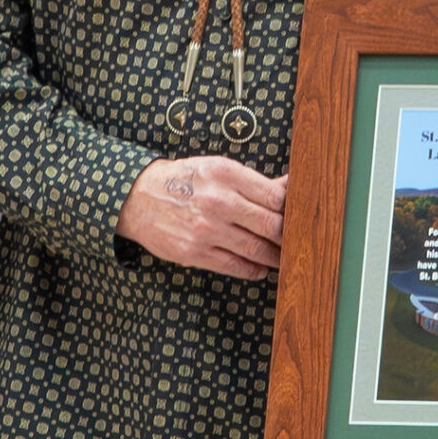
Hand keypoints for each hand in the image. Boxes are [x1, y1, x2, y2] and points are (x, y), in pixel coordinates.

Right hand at [113, 156, 287, 278]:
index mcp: (226, 174)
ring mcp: (206, 229)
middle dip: (288, 236)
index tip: (299, 217)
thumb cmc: (185, 180)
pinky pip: (235, 266)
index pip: (275, 197)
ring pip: (256, 249)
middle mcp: (218, 201)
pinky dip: (253, 270)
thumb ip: (253, 182)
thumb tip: (289, 187)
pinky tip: (260, 268)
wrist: (138, 197)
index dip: (292, 210)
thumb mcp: (218, 168)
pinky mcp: (194, 252)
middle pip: (270, 224)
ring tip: (282, 257)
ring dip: (275, 257)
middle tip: (297, 241)